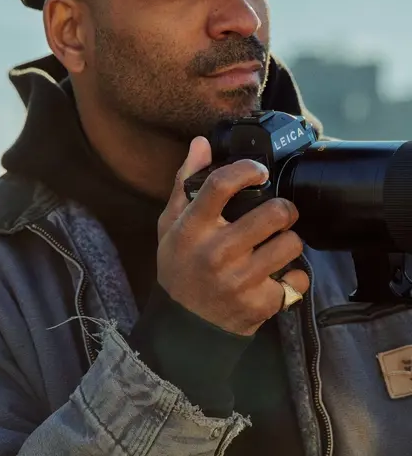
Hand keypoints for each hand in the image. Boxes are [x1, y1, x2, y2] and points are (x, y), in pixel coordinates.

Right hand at [157, 137, 309, 335]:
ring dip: (289, 242)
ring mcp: (240, 281)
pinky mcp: (260, 304)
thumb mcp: (171, 225)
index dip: (246, 170)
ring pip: (292, 244)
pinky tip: (277, 277)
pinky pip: (298, 280)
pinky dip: (293, 277)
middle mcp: (216, 253)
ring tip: (277, 245)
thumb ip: (185, 182)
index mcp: (192, 230)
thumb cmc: (178, 267)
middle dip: (284, 209)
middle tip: (279, 214)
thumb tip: (201, 143)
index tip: (259, 172)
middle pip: (273, 213)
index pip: (221, 185)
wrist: (185, 326)